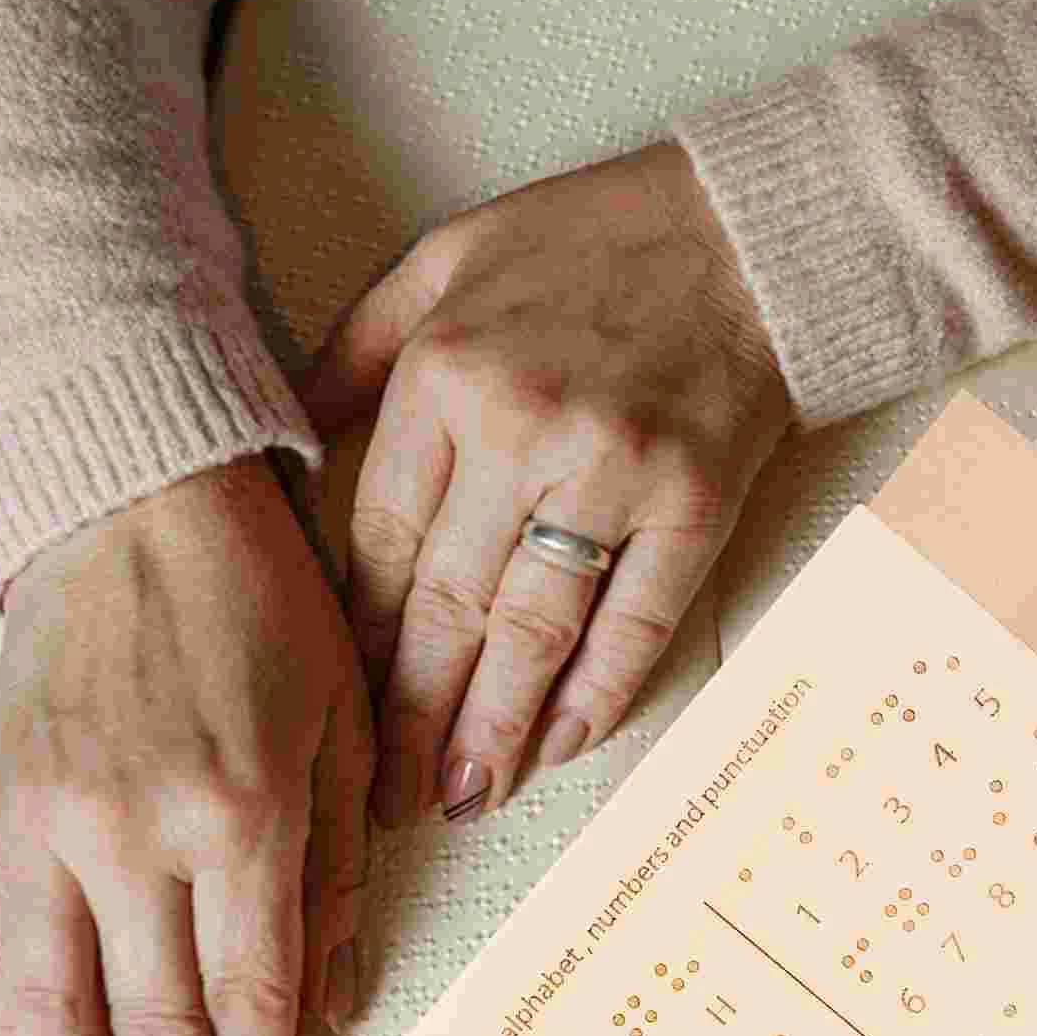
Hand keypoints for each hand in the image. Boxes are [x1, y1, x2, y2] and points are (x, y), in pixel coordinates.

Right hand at [0, 455, 374, 1035]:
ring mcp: (51, 822)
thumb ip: (340, 870)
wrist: (138, 511)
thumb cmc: (267, 613)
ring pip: (61, 1003)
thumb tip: (335, 1000)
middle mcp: (139, 830)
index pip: (250, 988)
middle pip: (158, 1017)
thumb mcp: (343, 727)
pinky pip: (0, 949)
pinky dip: (24, 1030)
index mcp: (246, 811)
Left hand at [295, 140, 791, 826]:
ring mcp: (618, 473)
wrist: (746, 236)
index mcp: (447, 376)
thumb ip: (359, 353)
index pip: (383, 546)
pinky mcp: (696, 505)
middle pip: (449, 608)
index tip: (346, 713)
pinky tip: (563, 748)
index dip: (364, 646)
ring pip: (536, 632)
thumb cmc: (590, 244)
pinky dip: (599, 695)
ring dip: (496, 729)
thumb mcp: (444, 262)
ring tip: (466, 797)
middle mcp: (525, 431)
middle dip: (413, 719)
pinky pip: (637, 623)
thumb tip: (290, 446)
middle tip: (391, 799)